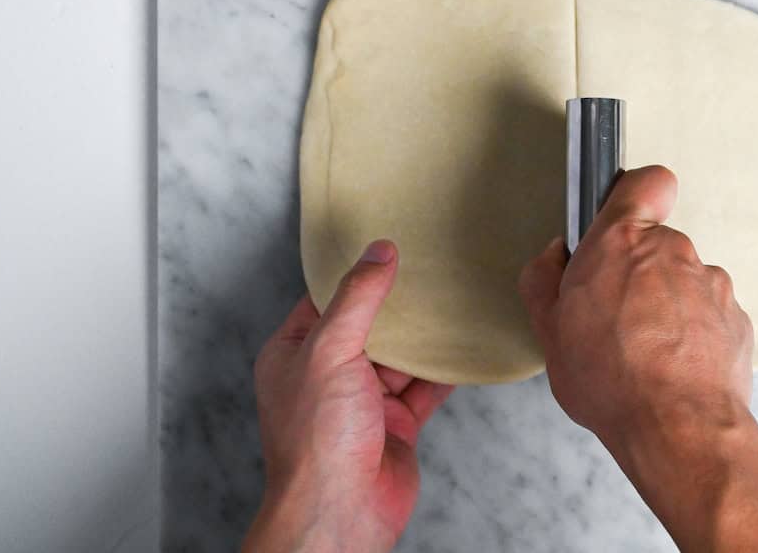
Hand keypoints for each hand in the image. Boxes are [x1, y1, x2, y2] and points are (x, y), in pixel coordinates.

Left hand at [244, 240, 453, 552]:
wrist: (341, 511)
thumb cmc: (317, 440)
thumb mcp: (331, 350)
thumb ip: (358, 299)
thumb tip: (378, 253)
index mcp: (295, 354)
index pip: (323, 301)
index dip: (352, 275)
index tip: (384, 247)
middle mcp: (327, 376)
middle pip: (368, 327)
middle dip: (395, 304)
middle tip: (426, 269)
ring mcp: (363, 402)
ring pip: (400, 357)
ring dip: (423, 337)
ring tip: (451, 301)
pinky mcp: (396, 425)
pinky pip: (424, 388)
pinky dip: (444, 371)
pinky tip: (462, 349)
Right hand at [519, 165, 753, 449]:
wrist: (678, 429)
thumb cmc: (612, 381)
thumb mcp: (549, 331)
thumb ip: (544, 279)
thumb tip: (555, 256)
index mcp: (622, 242)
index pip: (644, 181)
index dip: (633, 193)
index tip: (618, 215)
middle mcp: (673, 252)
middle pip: (656, 244)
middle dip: (637, 272)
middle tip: (612, 316)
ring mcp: (710, 284)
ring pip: (682, 282)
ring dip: (666, 306)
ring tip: (643, 353)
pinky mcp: (736, 318)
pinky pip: (707, 315)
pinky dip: (692, 335)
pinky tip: (672, 368)